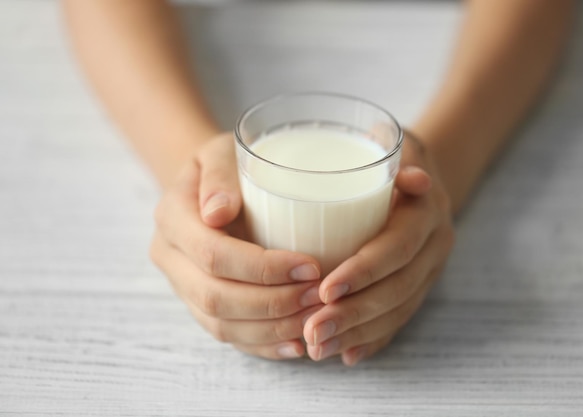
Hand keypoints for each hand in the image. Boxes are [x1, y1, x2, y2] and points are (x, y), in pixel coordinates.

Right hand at [150, 133, 322, 359]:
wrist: (208, 187)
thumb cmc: (225, 165)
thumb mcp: (220, 151)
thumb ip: (219, 175)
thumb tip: (218, 212)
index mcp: (172, 218)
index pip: (213, 254)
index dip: (262, 268)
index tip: (310, 266)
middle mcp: (170, 257)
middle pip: (216, 297)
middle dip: (273, 304)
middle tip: (318, 296)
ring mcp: (182, 286)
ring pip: (221, 325)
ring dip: (272, 329)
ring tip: (315, 320)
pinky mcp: (200, 305)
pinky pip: (228, 336)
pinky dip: (263, 345)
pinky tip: (296, 344)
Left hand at [302, 131, 454, 365]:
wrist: (419, 172)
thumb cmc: (384, 157)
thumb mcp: (385, 144)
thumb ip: (387, 154)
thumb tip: (411, 177)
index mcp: (426, 210)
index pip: (396, 247)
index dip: (364, 271)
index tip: (325, 290)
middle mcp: (434, 244)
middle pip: (397, 288)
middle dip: (354, 314)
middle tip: (313, 331)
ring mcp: (429, 269)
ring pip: (398, 310)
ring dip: (357, 333)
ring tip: (317, 348)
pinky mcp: (420, 286)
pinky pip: (400, 319)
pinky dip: (373, 339)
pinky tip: (346, 355)